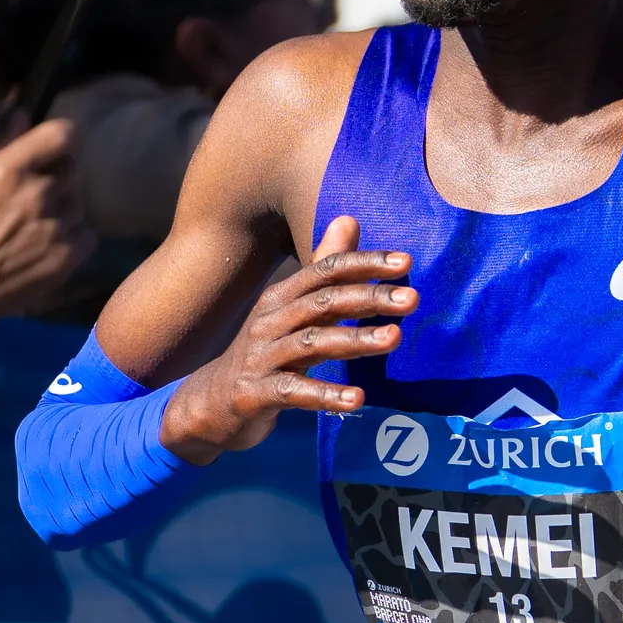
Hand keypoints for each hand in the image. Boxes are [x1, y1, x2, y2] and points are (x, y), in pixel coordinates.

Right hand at [0, 119, 87, 357]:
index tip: (57, 149)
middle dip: (59, 177)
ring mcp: (57, 226)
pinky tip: (47, 247)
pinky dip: (72, 239)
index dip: (64, 139)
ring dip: (63, 210)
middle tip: (38, 196)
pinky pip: (86, 234)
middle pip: (73, 169)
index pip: (64, 134)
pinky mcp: (68, 256)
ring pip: (77, 204)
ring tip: (36, 227)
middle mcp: (39, 193)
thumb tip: (21, 119)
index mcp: (10, 168)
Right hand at [159, 211, 415, 459]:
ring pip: (312, 342)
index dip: (364, 264)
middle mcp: (270, 320)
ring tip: (394, 338)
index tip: (405, 262)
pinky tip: (356, 399)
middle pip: (323, 301)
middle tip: (412, 299)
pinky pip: (294, 392)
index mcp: (282, 297)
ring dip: (355, 340)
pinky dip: (325, 395)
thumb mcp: (292, 310)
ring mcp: (261, 357)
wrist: (211, 404)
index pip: (326, 270)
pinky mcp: (255, 394)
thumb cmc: (264, 353)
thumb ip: (323, 270)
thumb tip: (350, 219)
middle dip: (369, 297)